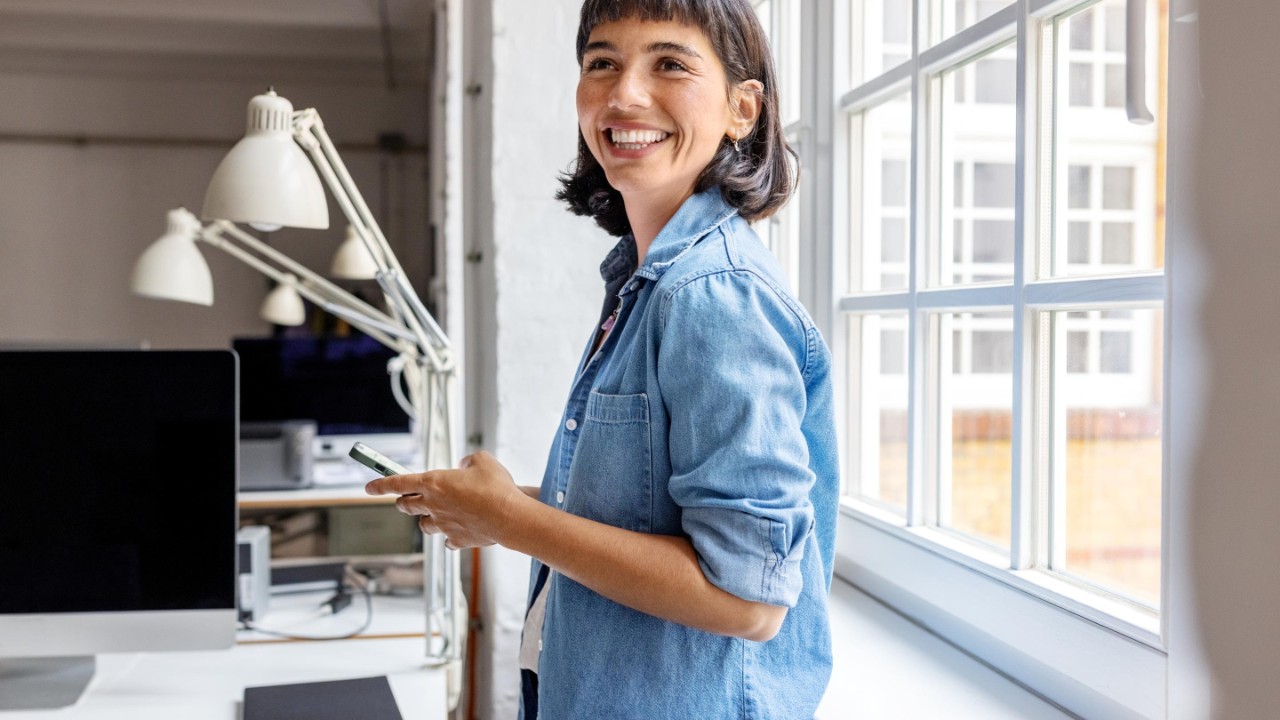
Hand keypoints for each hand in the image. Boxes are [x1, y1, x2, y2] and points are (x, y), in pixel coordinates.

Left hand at [364, 451, 523, 549]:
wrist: (508, 517)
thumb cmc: (496, 487)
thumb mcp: (482, 460)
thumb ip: (468, 461)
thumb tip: (464, 467)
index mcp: (434, 482)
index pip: (398, 483)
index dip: (380, 484)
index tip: (369, 487)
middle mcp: (433, 505)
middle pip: (406, 505)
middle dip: (404, 502)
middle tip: (407, 499)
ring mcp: (443, 525)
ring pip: (423, 525)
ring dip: (426, 519)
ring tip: (437, 514)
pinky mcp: (457, 539)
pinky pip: (446, 540)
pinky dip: (449, 536)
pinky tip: (457, 530)